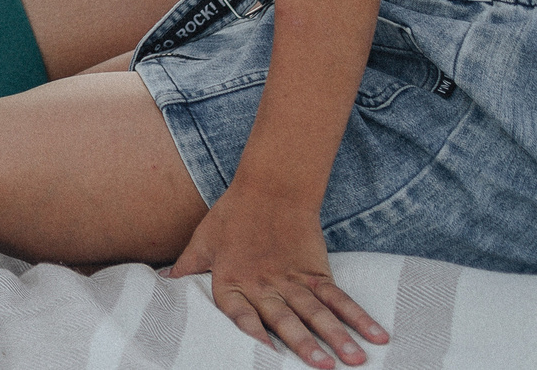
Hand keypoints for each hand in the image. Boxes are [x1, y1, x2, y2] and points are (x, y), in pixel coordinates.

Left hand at [169, 185, 387, 367]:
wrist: (270, 186)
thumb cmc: (231, 216)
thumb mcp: (202, 242)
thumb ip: (186, 268)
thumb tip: (160, 284)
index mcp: (233, 281)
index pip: (240, 313)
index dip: (251, 334)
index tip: (264, 356)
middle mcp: (265, 285)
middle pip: (286, 318)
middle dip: (304, 345)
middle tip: (323, 368)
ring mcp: (294, 280)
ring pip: (318, 312)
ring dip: (337, 337)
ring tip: (354, 360)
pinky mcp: (318, 272)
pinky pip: (339, 297)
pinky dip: (359, 316)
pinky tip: (376, 335)